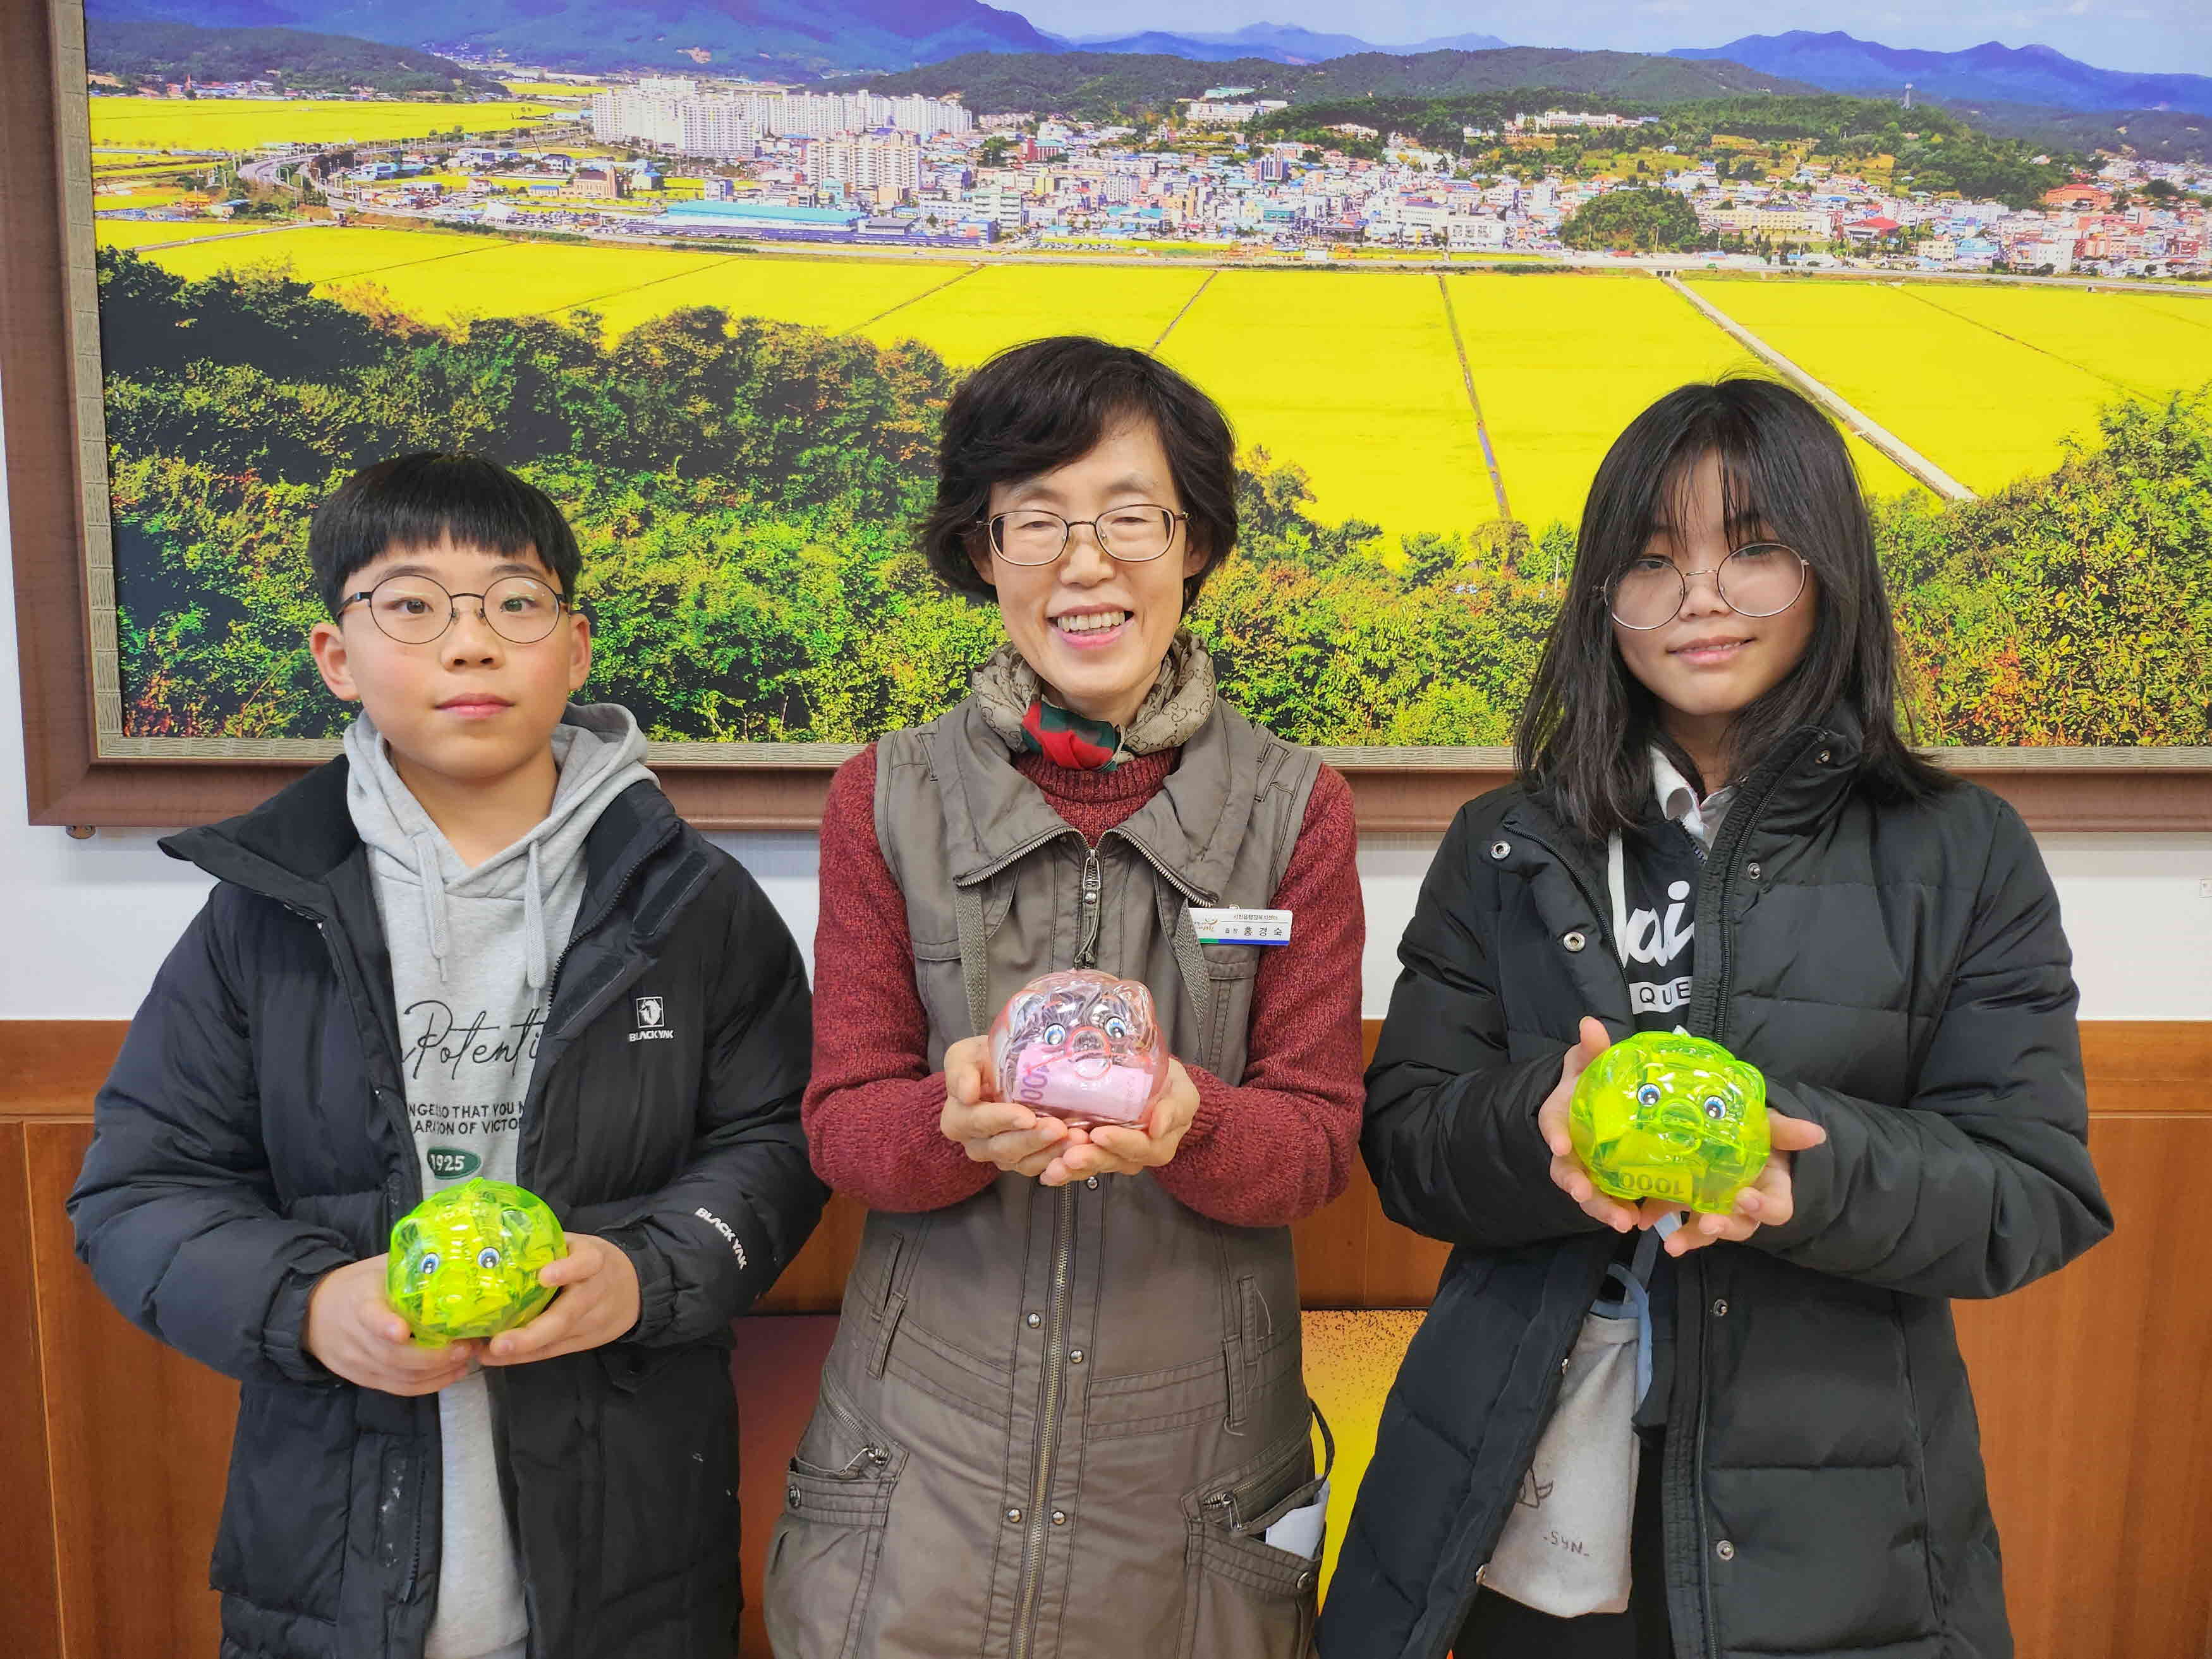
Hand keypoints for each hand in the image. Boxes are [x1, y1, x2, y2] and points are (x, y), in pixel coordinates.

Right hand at [304, 1255, 476, 1395]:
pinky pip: (398, 1388)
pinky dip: (428, 1385)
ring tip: (466, 1358)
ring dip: (437, 1373)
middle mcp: (356, 1337)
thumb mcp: (378, 1268)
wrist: (313, 1312)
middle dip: (433, 1356)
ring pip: (400, 1377)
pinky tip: (452, 1374)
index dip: (385, 1326)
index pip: (369, 1317)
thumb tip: (453, 1256)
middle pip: (393, 1356)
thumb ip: (409, 1266)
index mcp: (359, 1303)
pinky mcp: (363, 1379)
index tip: (402, 1331)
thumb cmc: (357, 1285)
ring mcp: (358, 1362)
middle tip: (465, 1347)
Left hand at [482, 1234, 641, 1363]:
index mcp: (594, 1262)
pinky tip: (494, 1357)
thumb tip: (496, 1246)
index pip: (586, 1264)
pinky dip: (522, 1356)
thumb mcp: (579, 1245)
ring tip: (488, 1352)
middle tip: (499, 1342)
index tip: (544, 1276)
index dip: (567, 1270)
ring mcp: (590, 1322)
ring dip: (520, 1349)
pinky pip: (551, 1351)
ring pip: (556, 1340)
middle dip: (532, 1333)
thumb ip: (547, 1246)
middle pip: (566, 1316)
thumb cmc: (593, 1262)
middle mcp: (593, 1294)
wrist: (635, 1289)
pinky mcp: (583, 1342)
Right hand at [939, 1033, 1075, 1176]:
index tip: (1026, 1117)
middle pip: (1003, 1147)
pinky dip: (1058, 1158)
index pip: (979, 1122)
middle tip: (1059, 1128)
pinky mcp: (1021, 1161)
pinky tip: (1076, 1147)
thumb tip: (966, 1093)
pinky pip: (1038, 1166)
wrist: (1001, 1070)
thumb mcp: (966, 1055)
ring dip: (1051, 1151)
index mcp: (957, 1119)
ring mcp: (999, 1156)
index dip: (1003, 1120)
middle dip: (1033, 1138)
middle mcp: (976, 1143)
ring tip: (1076, 1138)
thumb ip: (961, 1070)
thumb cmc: (982, 1061)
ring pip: (1023, 1161)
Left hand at [1049, 1059, 1201, 1183]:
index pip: (1140, 1147)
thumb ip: (1175, 1107)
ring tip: (1054, 1167)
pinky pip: (1079, 1166)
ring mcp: (1113, 1156)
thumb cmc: (1171, 1088)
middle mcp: (1135, 1156)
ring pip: (1093, 1167)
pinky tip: (1047, 1172)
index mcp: (1159, 1144)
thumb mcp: (1182, 1092)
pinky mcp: (1095, 1153)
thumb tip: (1158, 1126)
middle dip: (1091, 1159)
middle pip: (1113, 1161)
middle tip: (1070, 1156)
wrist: (1158, 1087)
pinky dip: (1063, 1170)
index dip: (1121, 1142)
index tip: (1100, 1134)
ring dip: (1072, 1169)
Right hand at [1537, 1017, 1646, 1233]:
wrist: (1598, 1107)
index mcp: (1560, 1118)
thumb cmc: (1590, 1083)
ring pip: (1590, 1195)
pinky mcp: (1611, 1186)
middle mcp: (1570, 1151)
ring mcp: (1589, 1172)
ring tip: (1624, 1222)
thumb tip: (1590, 1024)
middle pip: (1567, 1171)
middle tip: (1584, 1193)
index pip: (1551, 1125)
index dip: (1552, 1135)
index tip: (1559, 1144)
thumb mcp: (1587, 1063)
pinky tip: (1645, 1221)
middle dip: (1575, 1184)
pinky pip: (1616, 1202)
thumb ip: (1591, 1050)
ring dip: (1604, 1209)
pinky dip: (1628, 1212)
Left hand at [1661, 1109, 1828, 1255]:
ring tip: (1672, 1242)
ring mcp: (1715, 1206)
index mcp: (1770, 1188)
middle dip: (1724, 1227)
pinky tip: (1644, 1220)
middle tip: (1708, 1224)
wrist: (1730, 1130)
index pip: (1777, 1208)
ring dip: (1691, 1236)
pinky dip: (1660, 1218)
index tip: (1746, 1199)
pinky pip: (1675, 1216)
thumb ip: (1787, 1131)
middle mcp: (1744, 1205)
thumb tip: (1816, 1134)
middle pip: (1740, 1226)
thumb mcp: (1771, 1127)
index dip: (1764, 1209)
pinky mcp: (1687, 1202)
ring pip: (1707, 1228)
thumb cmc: (1757, 1133)